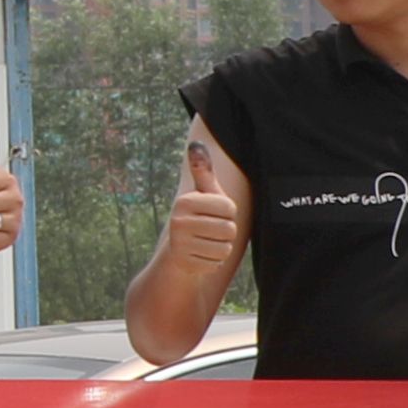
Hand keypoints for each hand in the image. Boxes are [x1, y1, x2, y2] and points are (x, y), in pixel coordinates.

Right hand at [162, 127, 243, 274]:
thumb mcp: (201, 194)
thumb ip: (202, 171)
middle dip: (227, 232)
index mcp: (185, 202)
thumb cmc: (198, 217)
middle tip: (212, 230)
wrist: (177, 252)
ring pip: (226, 247)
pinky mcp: (186, 263)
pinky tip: (203, 255)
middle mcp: (178, 221)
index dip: (228, 212)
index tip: (215, 213)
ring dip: (222, 246)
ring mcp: (181, 244)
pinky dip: (215, 260)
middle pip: (229, 229)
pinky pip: (218, 262)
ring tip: (207, 242)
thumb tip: (196, 143)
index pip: (229, 208)